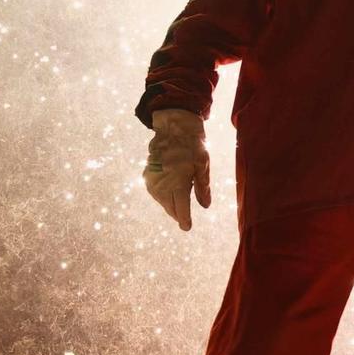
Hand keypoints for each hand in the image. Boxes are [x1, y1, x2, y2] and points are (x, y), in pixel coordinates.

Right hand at [144, 109, 210, 231]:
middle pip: (170, 208)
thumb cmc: (191, 145)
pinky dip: (163, 195)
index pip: (181, 210)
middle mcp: (163, 184)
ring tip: (179, 205)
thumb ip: (203, 187)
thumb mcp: (203, 165)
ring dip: (170, 205)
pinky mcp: (148, 174)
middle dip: (178, 214)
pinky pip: (155, 192)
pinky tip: (170, 193)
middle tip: (185, 219)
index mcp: (178, 183)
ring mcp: (153, 180)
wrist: (172, 127)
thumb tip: (205, 206)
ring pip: (162, 201)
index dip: (185, 220)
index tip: (187, 227)